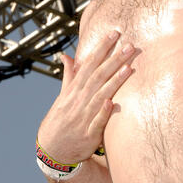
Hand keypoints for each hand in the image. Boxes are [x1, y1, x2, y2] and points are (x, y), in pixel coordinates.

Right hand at [37, 31, 136, 163]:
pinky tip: (112, 102)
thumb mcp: (63, 95)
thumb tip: (66, 56)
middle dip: (114, 60)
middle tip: (130, 45)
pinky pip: (97, 122)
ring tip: (128, 67)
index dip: (102, 48)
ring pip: (100, 96)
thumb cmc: (61, 118)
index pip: (89, 63)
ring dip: (114, 82)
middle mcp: (79, 99)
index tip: (114, 33)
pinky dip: (103, 112)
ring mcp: (84, 116)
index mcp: (74, 88)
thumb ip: (69, 75)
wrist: (52, 149)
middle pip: (99, 76)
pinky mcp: (89, 134)